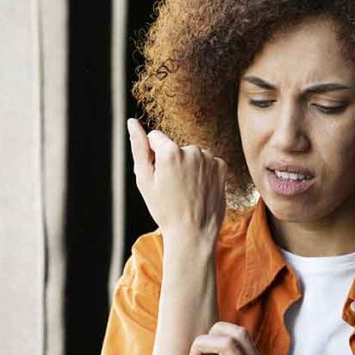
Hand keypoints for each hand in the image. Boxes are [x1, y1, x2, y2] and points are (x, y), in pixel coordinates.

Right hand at [127, 117, 227, 239]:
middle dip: (171, 162)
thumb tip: (132, 122)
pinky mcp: (221, 167)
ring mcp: (209, 158)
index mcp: (170, 151)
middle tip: (172, 189)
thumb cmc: (164, 209)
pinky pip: (207, 163)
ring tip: (186, 191)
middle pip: (174, 148)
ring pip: (191, 156)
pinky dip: (203, 173)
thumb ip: (138, 147)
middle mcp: (192, 150)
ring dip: (188, 167)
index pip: (155, 138)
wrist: (193, 233)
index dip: (153, 157)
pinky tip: (199, 189)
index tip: (158, 176)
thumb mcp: (144, 179)